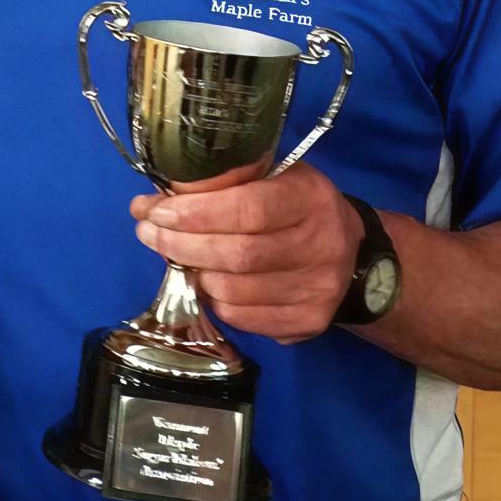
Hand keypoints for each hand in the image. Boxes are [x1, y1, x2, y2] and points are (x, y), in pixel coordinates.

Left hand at [130, 164, 361, 343]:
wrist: (353, 258)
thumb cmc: (297, 208)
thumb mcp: (272, 178)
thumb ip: (225, 183)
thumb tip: (156, 199)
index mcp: (310, 198)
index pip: (248, 209)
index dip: (196, 213)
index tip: (156, 211)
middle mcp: (321, 245)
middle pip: (236, 254)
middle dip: (180, 244)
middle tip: (147, 232)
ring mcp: (318, 290)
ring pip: (233, 291)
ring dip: (192, 274)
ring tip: (177, 256)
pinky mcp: (308, 322)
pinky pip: (241, 317)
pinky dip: (213, 300)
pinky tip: (206, 281)